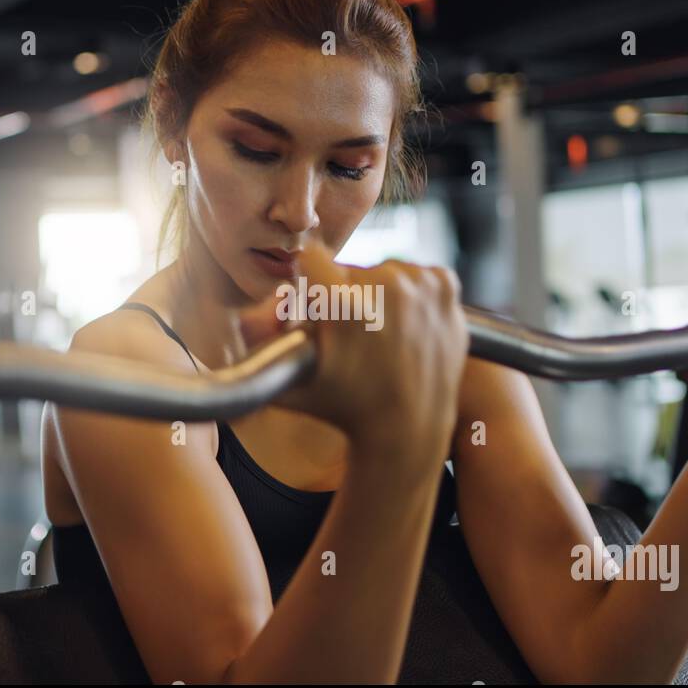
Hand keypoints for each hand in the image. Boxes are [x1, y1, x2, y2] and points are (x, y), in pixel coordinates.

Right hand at [235, 241, 468, 450]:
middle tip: (352, 335)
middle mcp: (385, 286)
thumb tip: (242, 318)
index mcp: (345, 303)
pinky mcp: (444, 286)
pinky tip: (404, 326)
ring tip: (380, 336)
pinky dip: (412, 294)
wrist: (406, 428)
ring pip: (384, 271)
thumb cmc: (342, 407)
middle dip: (344, 294)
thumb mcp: (291, 380)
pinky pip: (417, 275)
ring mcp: (420, 284)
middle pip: (350, 269)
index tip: (318, 307)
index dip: (310, 284)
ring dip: (379, 295)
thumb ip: (259, 344)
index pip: (311, 259)